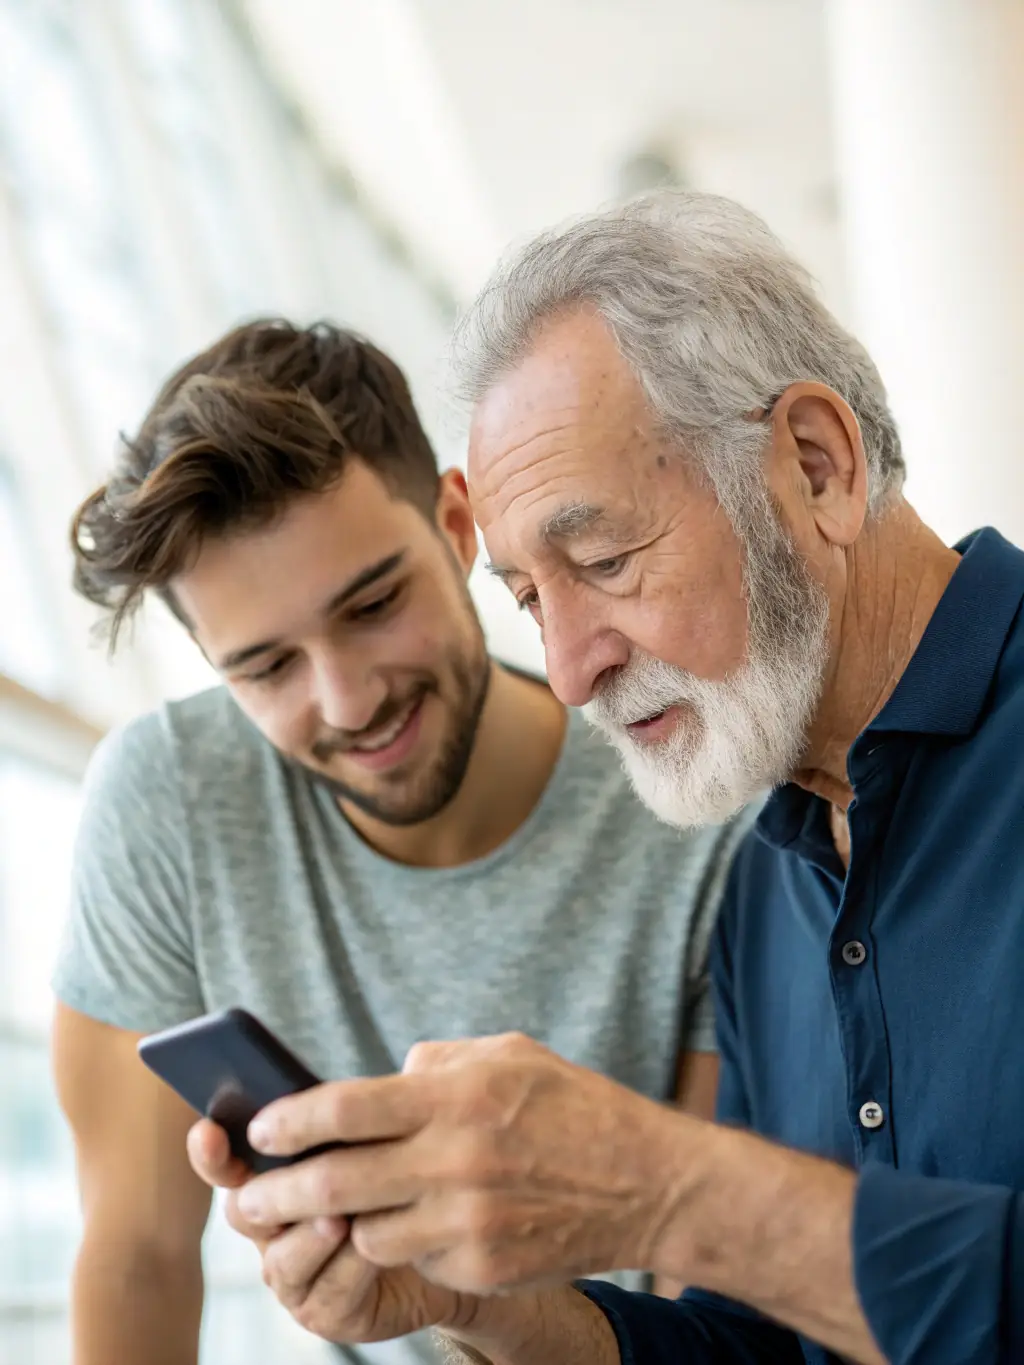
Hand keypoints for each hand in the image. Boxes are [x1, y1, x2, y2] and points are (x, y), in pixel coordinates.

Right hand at [186, 1118, 478, 1342]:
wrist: (441, 1243)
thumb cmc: (399, 1181)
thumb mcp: (376, 1142)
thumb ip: (350, 1119)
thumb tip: (370, 1078)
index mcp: (275, 1177)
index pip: (229, 1162)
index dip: (212, 1152)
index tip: (208, 1132)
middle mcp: (274, 1228)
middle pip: (247, 1213)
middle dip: (267, 1197)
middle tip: (292, 1177)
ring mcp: (295, 1273)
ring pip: (283, 1259)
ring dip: (312, 1235)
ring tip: (338, 1217)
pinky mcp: (325, 1310)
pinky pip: (328, 1292)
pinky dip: (349, 1267)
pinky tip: (374, 1246)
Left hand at [232, 1033, 692, 1294]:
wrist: (646, 1183)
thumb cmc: (573, 1106)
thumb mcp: (509, 1054)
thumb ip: (439, 1064)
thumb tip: (384, 1080)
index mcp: (457, 1097)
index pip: (344, 1107)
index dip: (289, 1119)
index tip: (259, 1129)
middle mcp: (455, 1160)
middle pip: (334, 1183)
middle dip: (277, 1193)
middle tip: (249, 1198)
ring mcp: (468, 1222)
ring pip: (367, 1231)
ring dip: (347, 1222)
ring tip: (336, 1210)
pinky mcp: (482, 1266)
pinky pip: (415, 1259)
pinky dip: (406, 1242)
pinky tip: (419, 1224)